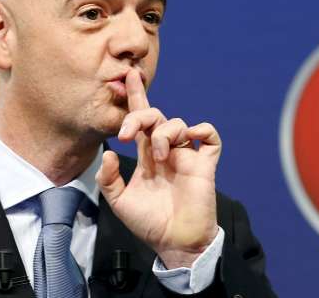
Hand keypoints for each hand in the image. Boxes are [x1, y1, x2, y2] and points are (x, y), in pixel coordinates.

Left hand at [96, 69, 220, 267]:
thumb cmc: (149, 223)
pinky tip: (190, 138)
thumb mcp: (119, 202)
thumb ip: (108, 178)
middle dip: (141, 115)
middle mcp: (167, 151)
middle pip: (157, 116)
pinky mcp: (204, 164)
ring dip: (165, 134)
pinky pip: (210, 137)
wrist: (175, 242)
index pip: (140, 121)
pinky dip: (202, 131)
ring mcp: (187, 156)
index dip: (136, 97)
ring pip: (179, 124)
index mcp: (147, 156)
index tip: (128, 77)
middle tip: (128, 133)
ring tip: (159, 157)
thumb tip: (109, 152)